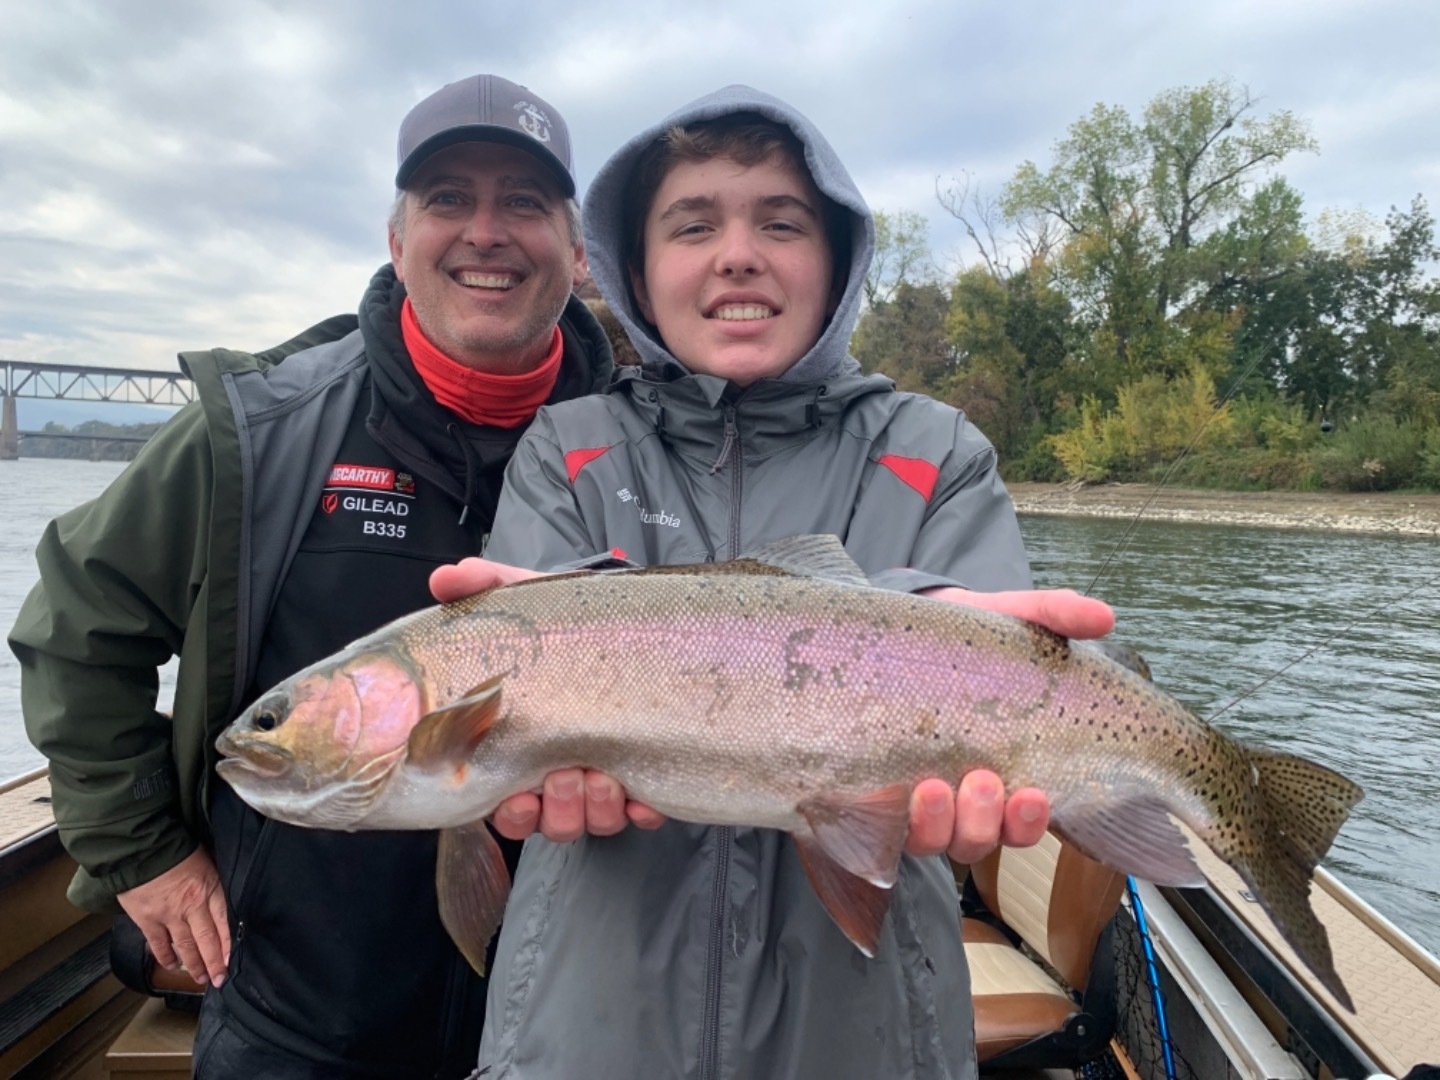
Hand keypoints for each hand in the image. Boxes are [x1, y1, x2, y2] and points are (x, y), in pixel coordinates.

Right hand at [116, 849, 229, 986]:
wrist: (141, 848)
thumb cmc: (176, 850)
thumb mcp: (206, 862)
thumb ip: (213, 883)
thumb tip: (221, 900)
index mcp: (210, 889)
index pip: (224, 922)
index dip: (229, 944)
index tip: (233, 960)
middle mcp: (192, 906)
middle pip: (207, 940)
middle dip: (215, 962)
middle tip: (220, 979)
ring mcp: (169, 915)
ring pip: (186, 946)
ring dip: (194, 965)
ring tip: (201, 978)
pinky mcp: (148, 919)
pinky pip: (159, 944)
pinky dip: (166, 957)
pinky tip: (173, 966)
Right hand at [431, 559, 668, 840]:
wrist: (639, 618)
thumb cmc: (577, 622)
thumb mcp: (531, 598)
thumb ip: (485, 585)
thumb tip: (444, 579)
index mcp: (524, 744)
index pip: (503, 801)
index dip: (508, 811)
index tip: (516, 797)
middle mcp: (560, 770)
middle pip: (549, 821)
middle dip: (557, 809)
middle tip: (565, 774)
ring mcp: (603, 778)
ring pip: (590, 822)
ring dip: (593, 809)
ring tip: (601, 776)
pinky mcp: (648, 780)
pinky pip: (642, 814)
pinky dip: (640, 808)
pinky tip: (640, 790)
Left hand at [902, 587, 1103, 862]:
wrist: (899, 630)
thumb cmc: (966, 639)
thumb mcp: (1010, 620)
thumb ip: (1054, 616)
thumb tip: (1105, 615)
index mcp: (1002, 772)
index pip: (1021, 822)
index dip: (1027, 822)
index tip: (1034, 795)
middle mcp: (959, 799)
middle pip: (979, 840)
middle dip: (985, 822)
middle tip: (983, 781)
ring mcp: (915, 800)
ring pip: (932, 841)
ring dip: (938, 823)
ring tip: (934, 787)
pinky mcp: (873, 791)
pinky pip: (881, 828)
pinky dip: (890, 819)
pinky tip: (892, 792)